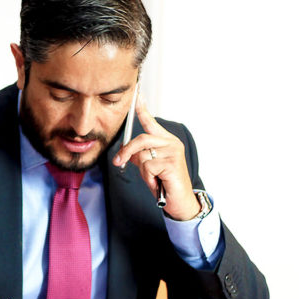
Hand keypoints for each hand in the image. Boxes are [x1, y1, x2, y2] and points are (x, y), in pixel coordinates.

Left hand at [112, 96, 199, 220]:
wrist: (179, 201)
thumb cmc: (165, 184)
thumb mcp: (148, 168)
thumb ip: (139, 156)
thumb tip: (125, 150)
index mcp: (165, 141)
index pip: (151, 123)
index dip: (142, 110)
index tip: (137, 97)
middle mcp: (171, 143)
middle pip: (142, 139)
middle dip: (127, 151)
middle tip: (119, 162)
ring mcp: (173, 152)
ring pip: (143, 155)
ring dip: (143, 171)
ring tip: (154, 179)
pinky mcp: (172, 163)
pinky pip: (148, 167)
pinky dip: (148, 178)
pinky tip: (158, 183)